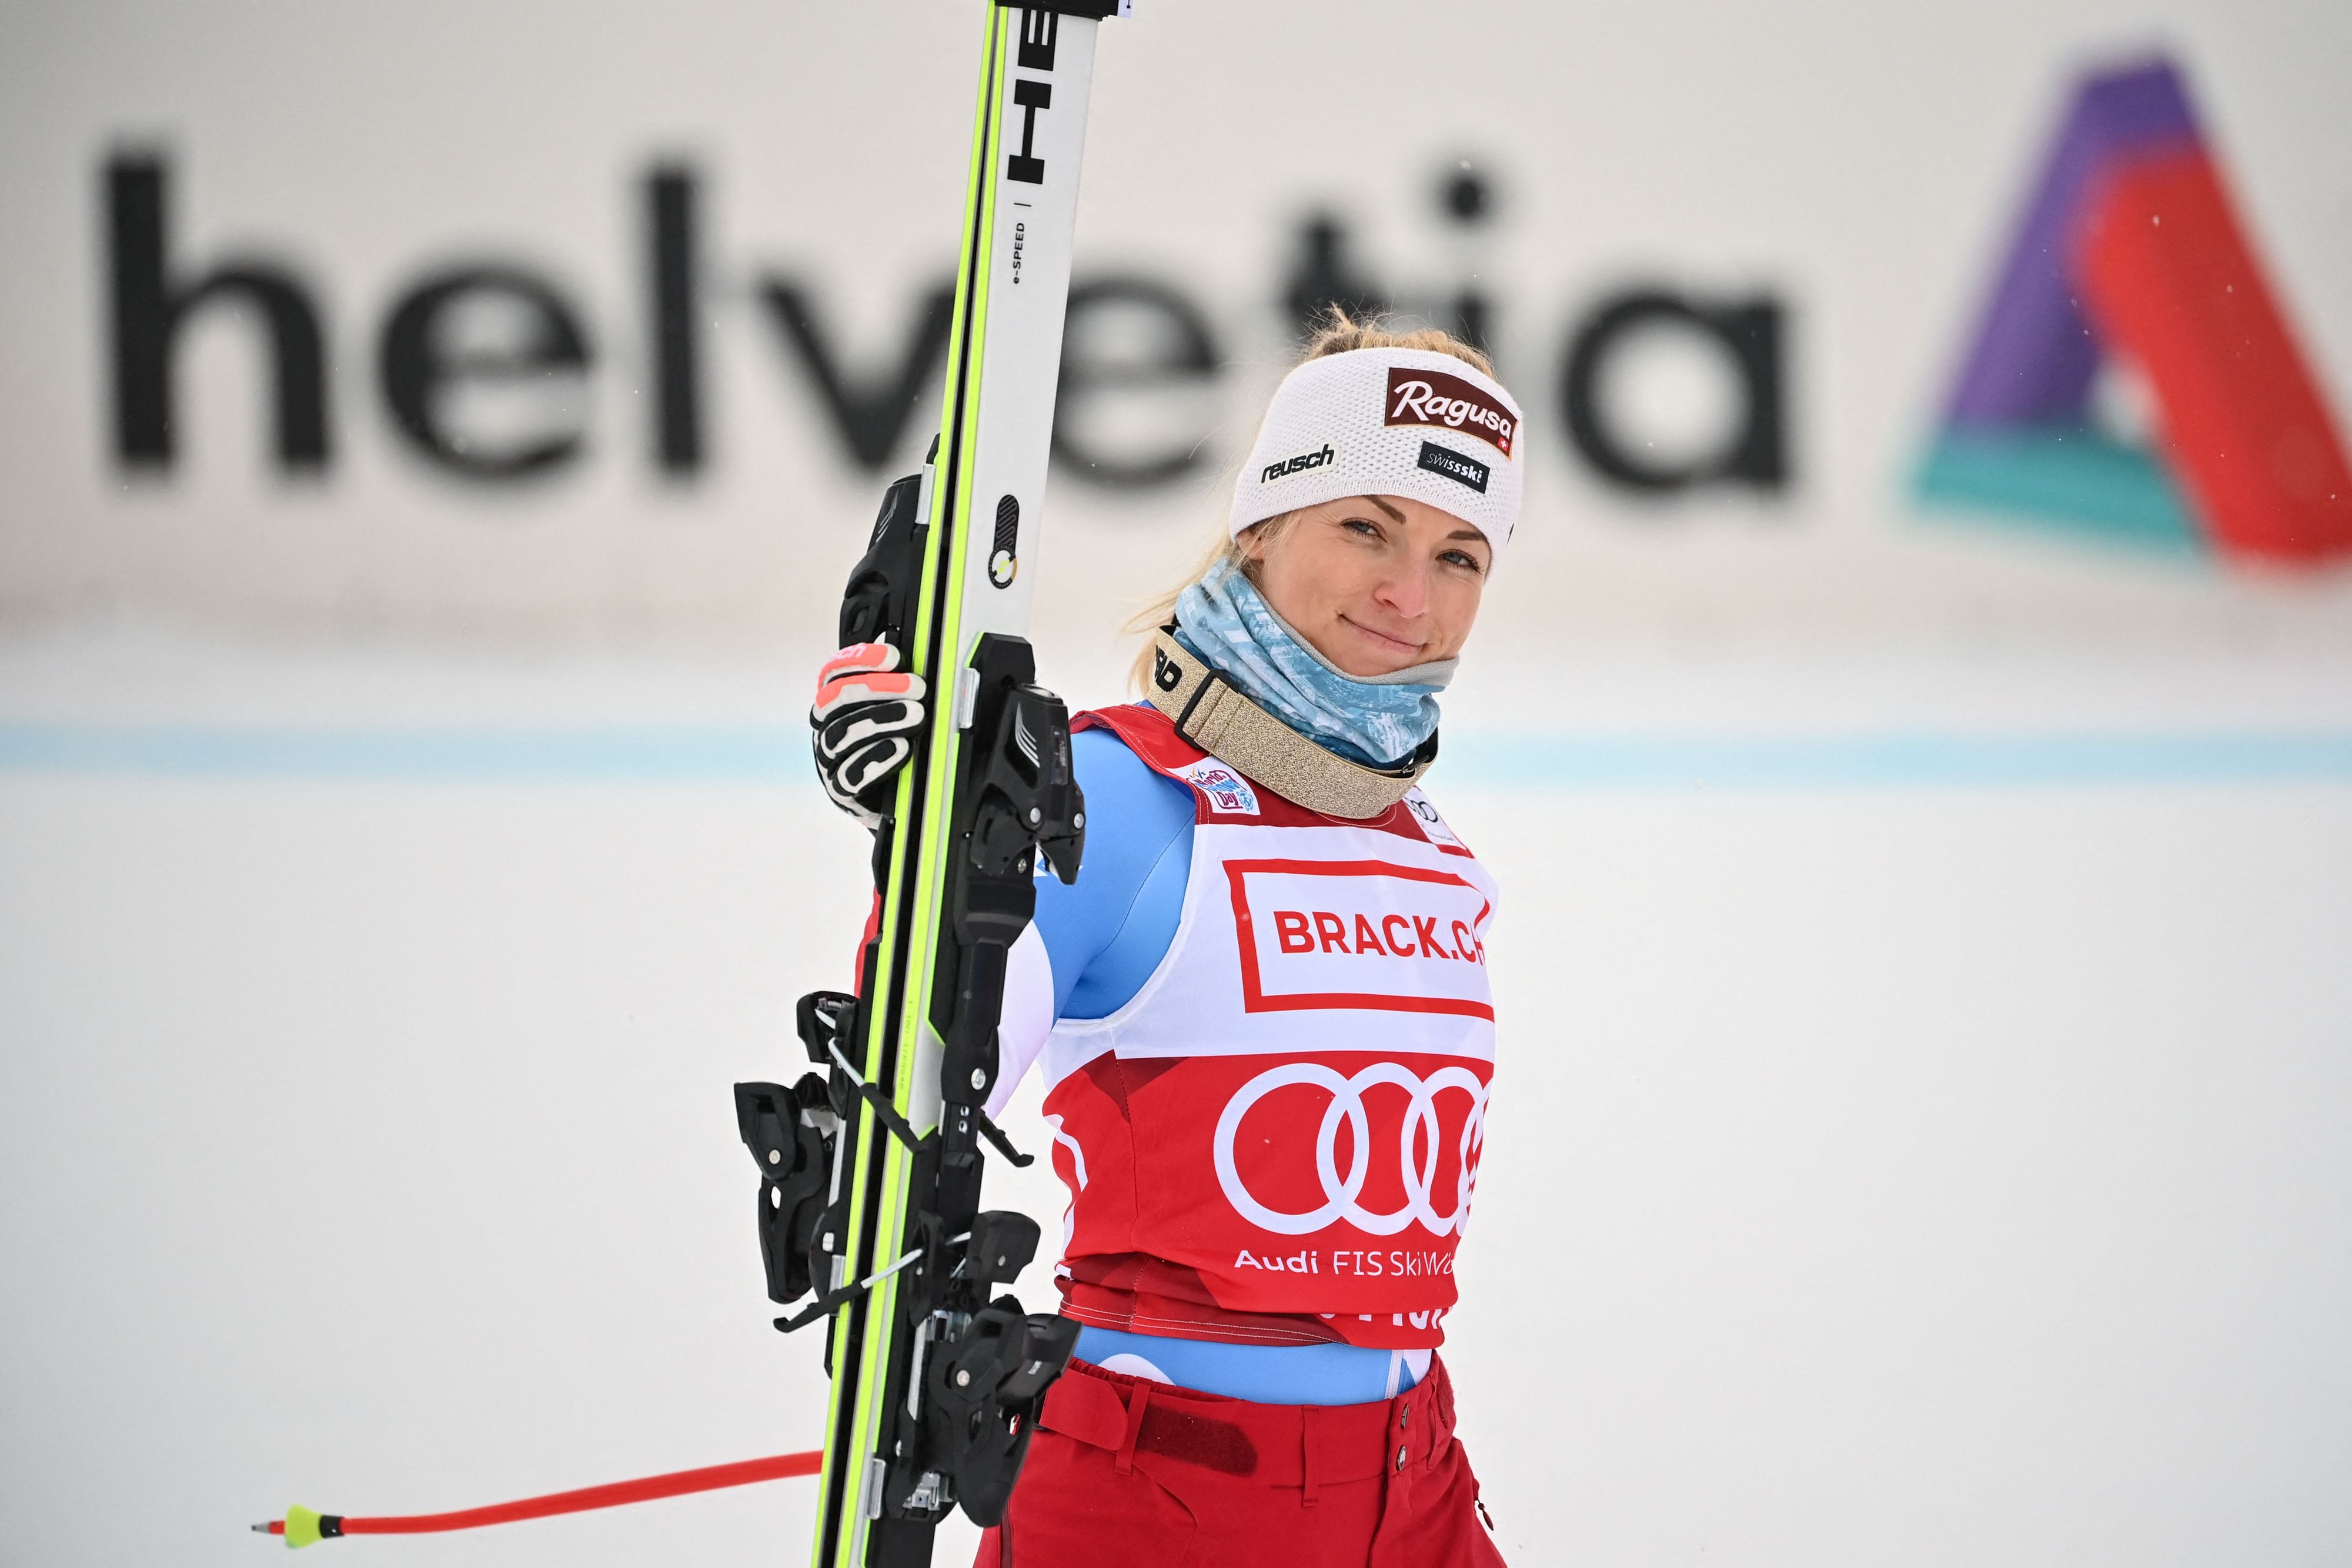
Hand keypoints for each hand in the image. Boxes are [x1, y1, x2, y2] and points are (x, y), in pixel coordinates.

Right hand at [811, 642, 925, 829]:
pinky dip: (877, 758)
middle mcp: (826, 726)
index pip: (835, 672)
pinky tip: (900, 748)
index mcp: (836, 702)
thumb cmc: (897, 747)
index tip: (894, 657)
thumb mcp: (900, 713)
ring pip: (841, 734)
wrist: (895, 800)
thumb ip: (904, 690)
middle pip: (837, 699)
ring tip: (915, 716)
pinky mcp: (840, 789)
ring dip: (881, 720)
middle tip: (916, 687)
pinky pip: (850, 773)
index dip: (861, 659)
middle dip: (878, 687)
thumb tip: (930, 663)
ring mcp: (828, 759)